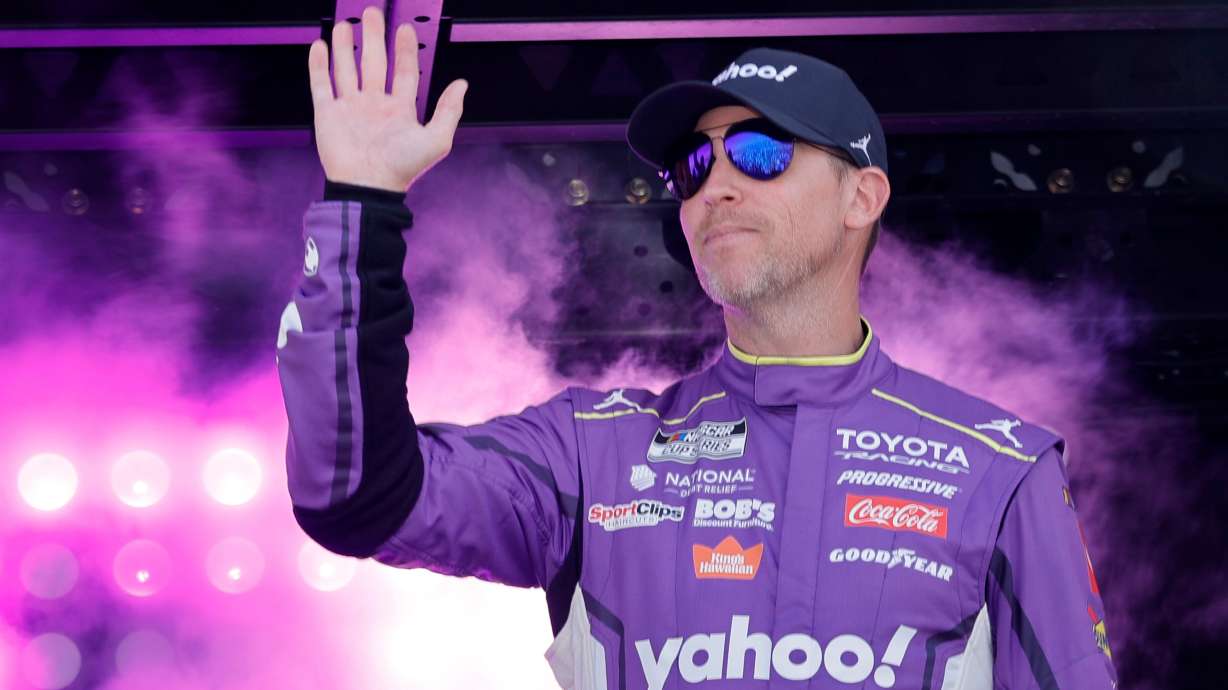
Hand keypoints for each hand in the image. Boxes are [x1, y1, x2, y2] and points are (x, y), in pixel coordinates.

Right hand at [308, 7, 466, 192]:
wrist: (368, 187)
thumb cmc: (402, 169)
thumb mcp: (436, 140)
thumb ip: (449, 111)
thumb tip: (462, 84)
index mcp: (399, 110)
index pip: (403, 72)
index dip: (404, 50)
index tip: (405, 28)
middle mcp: (374, 105)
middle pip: (373, 63)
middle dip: (373, 38)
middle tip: (372, 13)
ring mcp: (350, 108)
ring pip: (346, 69)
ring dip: (345, 47)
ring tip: (345, 24)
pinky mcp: (327, 114)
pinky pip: (321, 85)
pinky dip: (319, 66)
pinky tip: (321, 46)